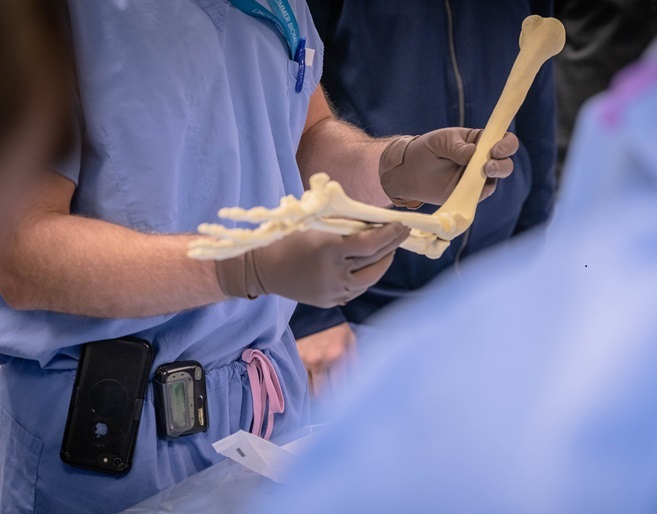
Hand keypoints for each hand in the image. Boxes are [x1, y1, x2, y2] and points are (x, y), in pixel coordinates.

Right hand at [216, 223, 409, 307]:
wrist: (264, 270)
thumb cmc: (289, 239)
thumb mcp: (316, 224)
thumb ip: (345, 222)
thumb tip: (373, 220)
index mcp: (330, 251)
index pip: (371, 244)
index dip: (390, 234)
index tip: (402, 224)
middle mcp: (334, 274)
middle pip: (375, 262)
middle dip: (393, 246)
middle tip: (403, 233)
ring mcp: (333, 292)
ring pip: (370, 279)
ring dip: (383, 262)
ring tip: (389, 248)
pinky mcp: (331, 302)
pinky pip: (357, 289)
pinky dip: (367, 275)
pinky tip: (371, 264)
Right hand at [296, 323, 356, 398]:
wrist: (312, 313)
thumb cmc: (335, 328)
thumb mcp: (351, 340)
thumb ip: (355, 363)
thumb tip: (360, 383)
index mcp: (336, 356)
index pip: (340, 388)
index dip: (343, 398)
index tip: (345, 401)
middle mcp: (319, 361)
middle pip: (322, 395)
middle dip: (328, 400)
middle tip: (333, 401)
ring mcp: (304, 361)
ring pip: (309, 390)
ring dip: (317, 394)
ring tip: (323, 392)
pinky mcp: (294, 359)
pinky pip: (300, 381)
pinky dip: (307, 385)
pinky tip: (313, 383)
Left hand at [379, 128, 519, 206]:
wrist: (410, 170)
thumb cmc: (427, 149)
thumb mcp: (442, 141)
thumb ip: (458, 147)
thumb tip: (474, 153)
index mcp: (481, 142)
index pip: (504, 141)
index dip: (506, 145)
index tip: (495, 148)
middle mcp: (484, 160)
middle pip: (505, 162)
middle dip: (502, 164)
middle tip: (487, 165)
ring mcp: (478, 178)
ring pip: (496, 179)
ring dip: (493, 176)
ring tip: (482, 172)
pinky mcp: (469, 194)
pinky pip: (480, 194)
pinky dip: (479, 191)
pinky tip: (471, 188)